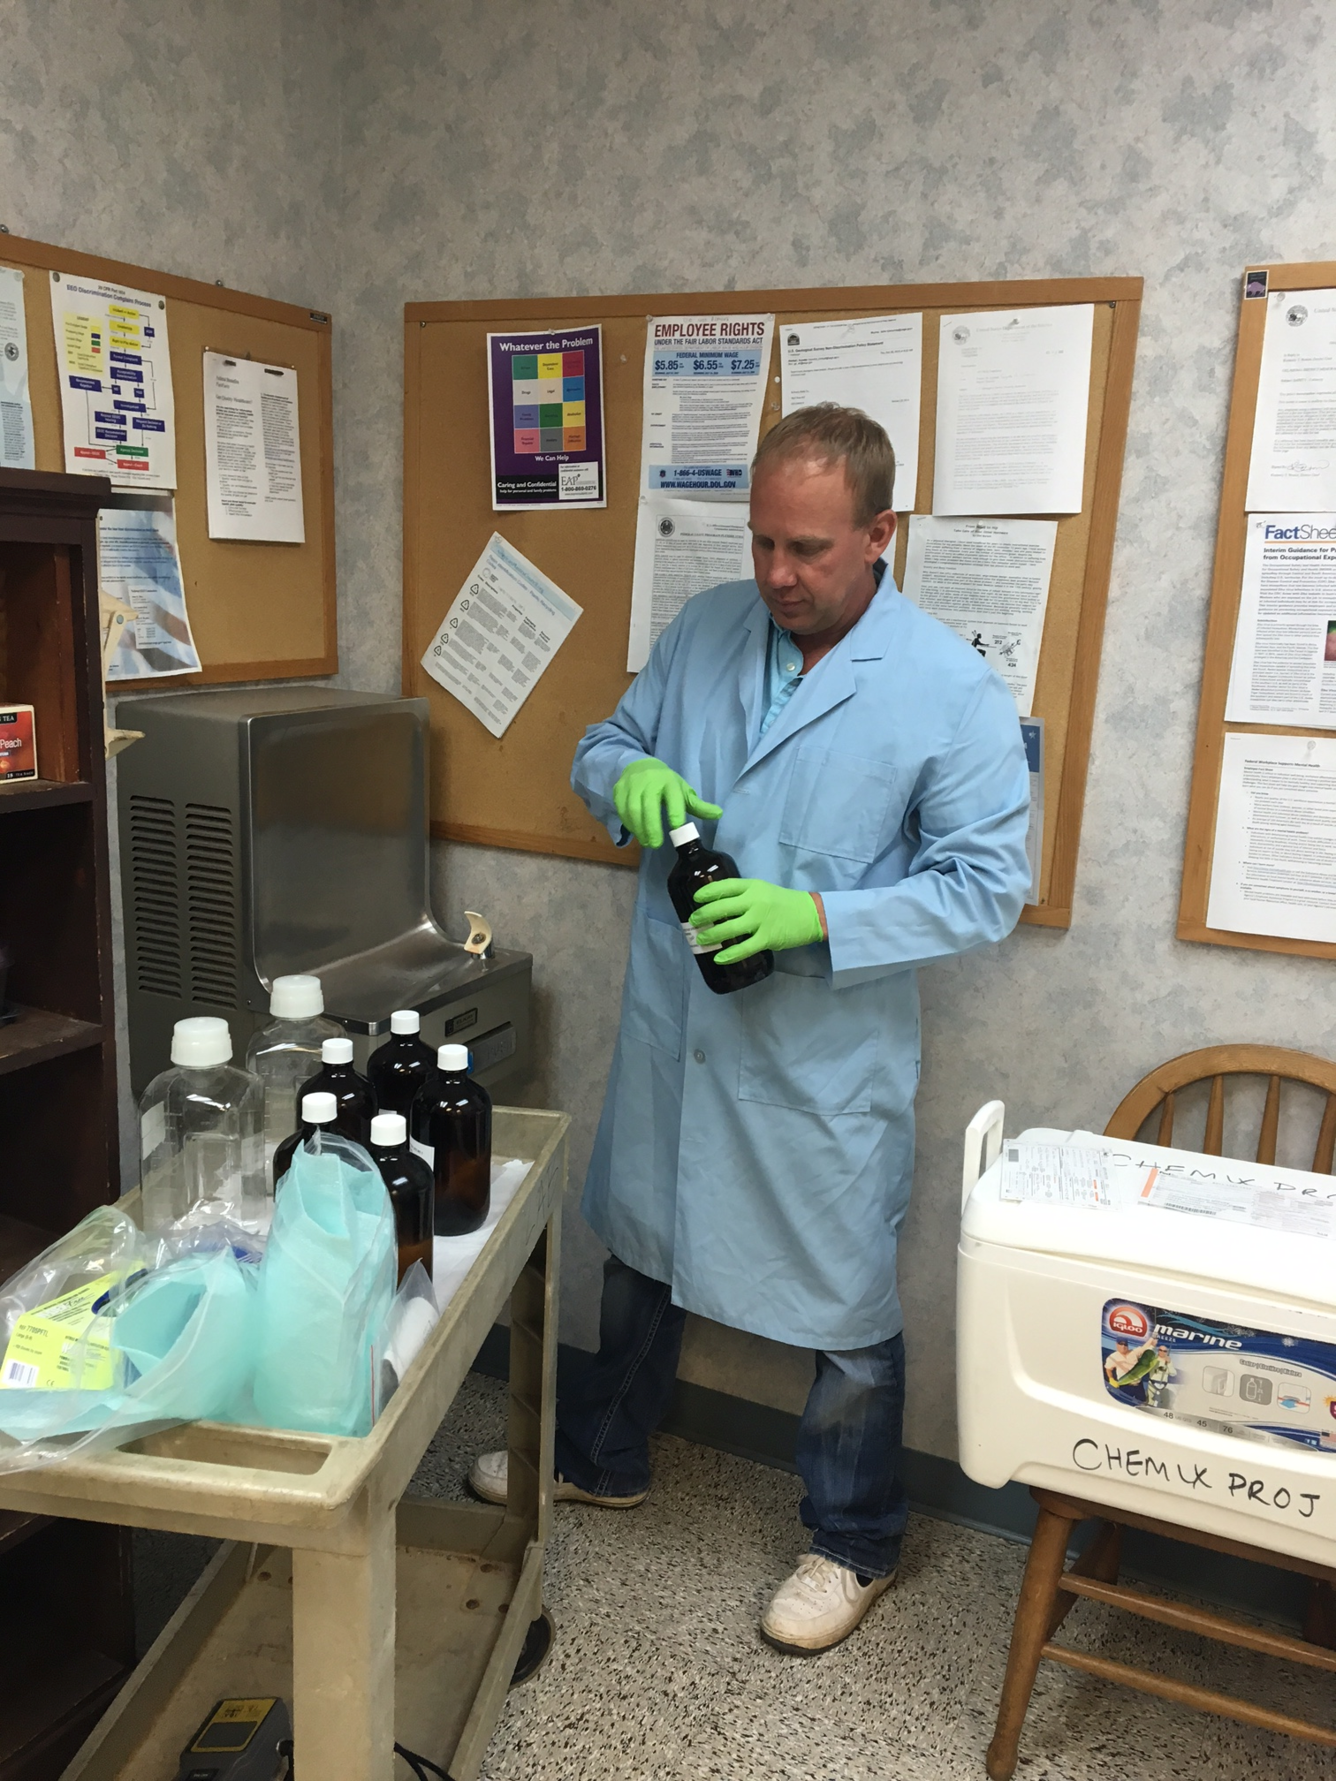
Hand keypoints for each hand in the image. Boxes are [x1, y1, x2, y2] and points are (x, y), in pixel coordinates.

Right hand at [613, 757, 722, 848]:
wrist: (639, 765)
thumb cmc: (664, 782)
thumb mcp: (682, 790)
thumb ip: (698, 805)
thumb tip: (719, 814)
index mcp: (669, 782)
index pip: (673, 798)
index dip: (675, 814)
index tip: (676, 828)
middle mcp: (650, 781)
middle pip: (649, 807)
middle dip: (652, 828)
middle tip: (656, 844)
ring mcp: (632, 785)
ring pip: (633, 810)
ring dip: (639, 829)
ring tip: (646, 841)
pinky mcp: (619, 790)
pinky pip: (622, 810)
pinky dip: (629, 824)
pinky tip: (636, 831)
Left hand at [691, 878, 824, 962]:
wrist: (812, 914)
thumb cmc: (784, 902)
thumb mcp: (763, 890)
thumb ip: (744, 895)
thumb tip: (718, 905)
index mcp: (753, 886)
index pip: (725, 886)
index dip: (707, 893)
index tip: (695, 899)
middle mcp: (754, 901)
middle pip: (721, 907)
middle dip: (703, 915)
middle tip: (694, 921)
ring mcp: (760, 920)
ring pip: (728, 928)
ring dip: (711, 935)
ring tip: (701, 939)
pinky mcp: (767, 938)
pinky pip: (743, 948)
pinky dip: (729, 954)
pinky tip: (718, 958)